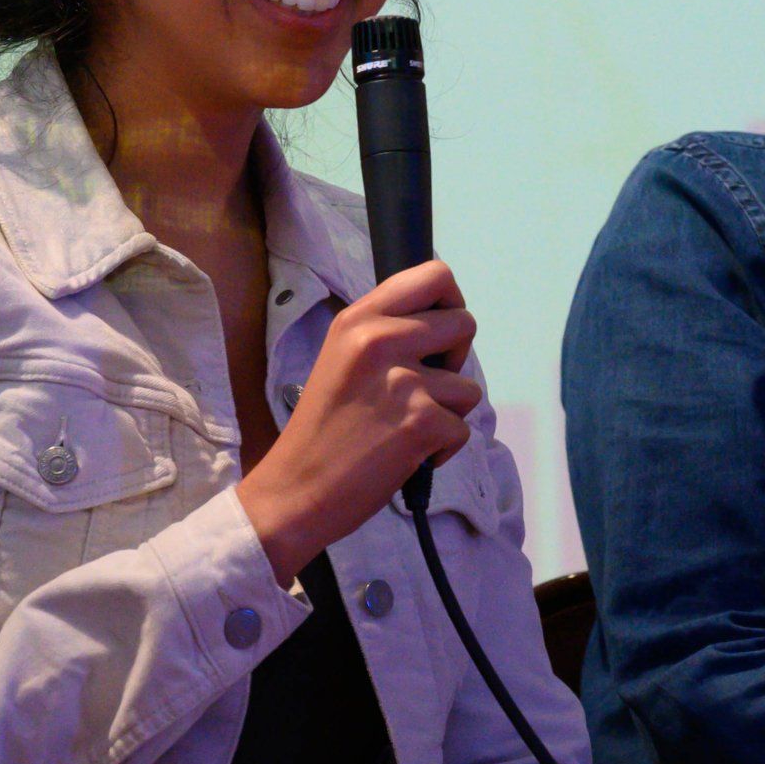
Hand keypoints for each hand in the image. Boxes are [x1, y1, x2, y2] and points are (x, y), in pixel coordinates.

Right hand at [236, 259, 481, 584]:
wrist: (297, 488)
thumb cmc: (322, 428)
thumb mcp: (341, 358)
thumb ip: (384, 333)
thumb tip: (438, 325)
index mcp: (359, 319)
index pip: (434, 275)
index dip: (451, 302)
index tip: (439, 334)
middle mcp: (381, 340)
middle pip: (463, 324)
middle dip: (455, 360)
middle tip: (423, 387)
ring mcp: (404, 381)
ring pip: (468, 386)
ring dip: (447, 412)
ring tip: (405, 427)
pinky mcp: (421, 422)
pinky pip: (463, 429)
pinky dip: (442, 448)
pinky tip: (408, 454)